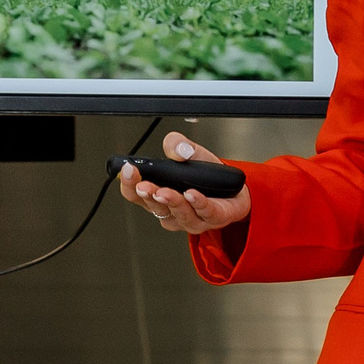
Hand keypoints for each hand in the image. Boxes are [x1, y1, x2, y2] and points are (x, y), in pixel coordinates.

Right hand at [117, 131, 251, 234]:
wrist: (235, 191)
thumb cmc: (207, 177)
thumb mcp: (191, 153)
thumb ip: (179, 145)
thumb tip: (177, 148)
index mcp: (159, 195)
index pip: (136, 194)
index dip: (129, 184)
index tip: (128, 169)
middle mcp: (172, 211)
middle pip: (154, 207)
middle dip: (148, 195)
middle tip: (143, 185)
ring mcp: (192, 219)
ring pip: (178, 213)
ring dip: (171, 202)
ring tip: (165, 191)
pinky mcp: (215, 218)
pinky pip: (204, 212)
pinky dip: (197, 203)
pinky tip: (192, 193)